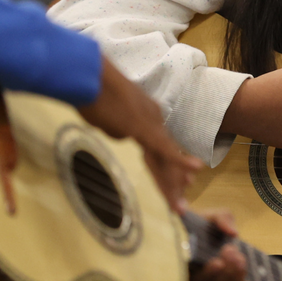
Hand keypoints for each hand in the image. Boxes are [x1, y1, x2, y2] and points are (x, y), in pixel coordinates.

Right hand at [79, 58, 200, 212]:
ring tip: (181, 206)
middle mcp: (152, 118)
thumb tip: (121, 135)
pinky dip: (180, 160)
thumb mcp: (103, 115)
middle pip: (165, 155)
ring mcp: (149, 121)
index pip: (159, 147)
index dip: (168, 167)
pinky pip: (164, 147)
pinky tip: (195, 170)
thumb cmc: (89, 90)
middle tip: (180, 204)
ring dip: (172, 184)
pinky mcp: (143, 127)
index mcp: (144, 114)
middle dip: (172, 181)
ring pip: (165, 158)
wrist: (86, 74)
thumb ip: (115, 126)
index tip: (177, 183)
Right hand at [188, 211, 253, 280]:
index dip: (206, 274)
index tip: (218, 262)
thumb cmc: (206, 227)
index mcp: (181, 263)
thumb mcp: (210, 217)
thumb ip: (220, 218)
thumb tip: (232, 232)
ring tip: (241, 260)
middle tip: (232, 251)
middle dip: (224, 272)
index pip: (187, 277)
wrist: (210, 240)